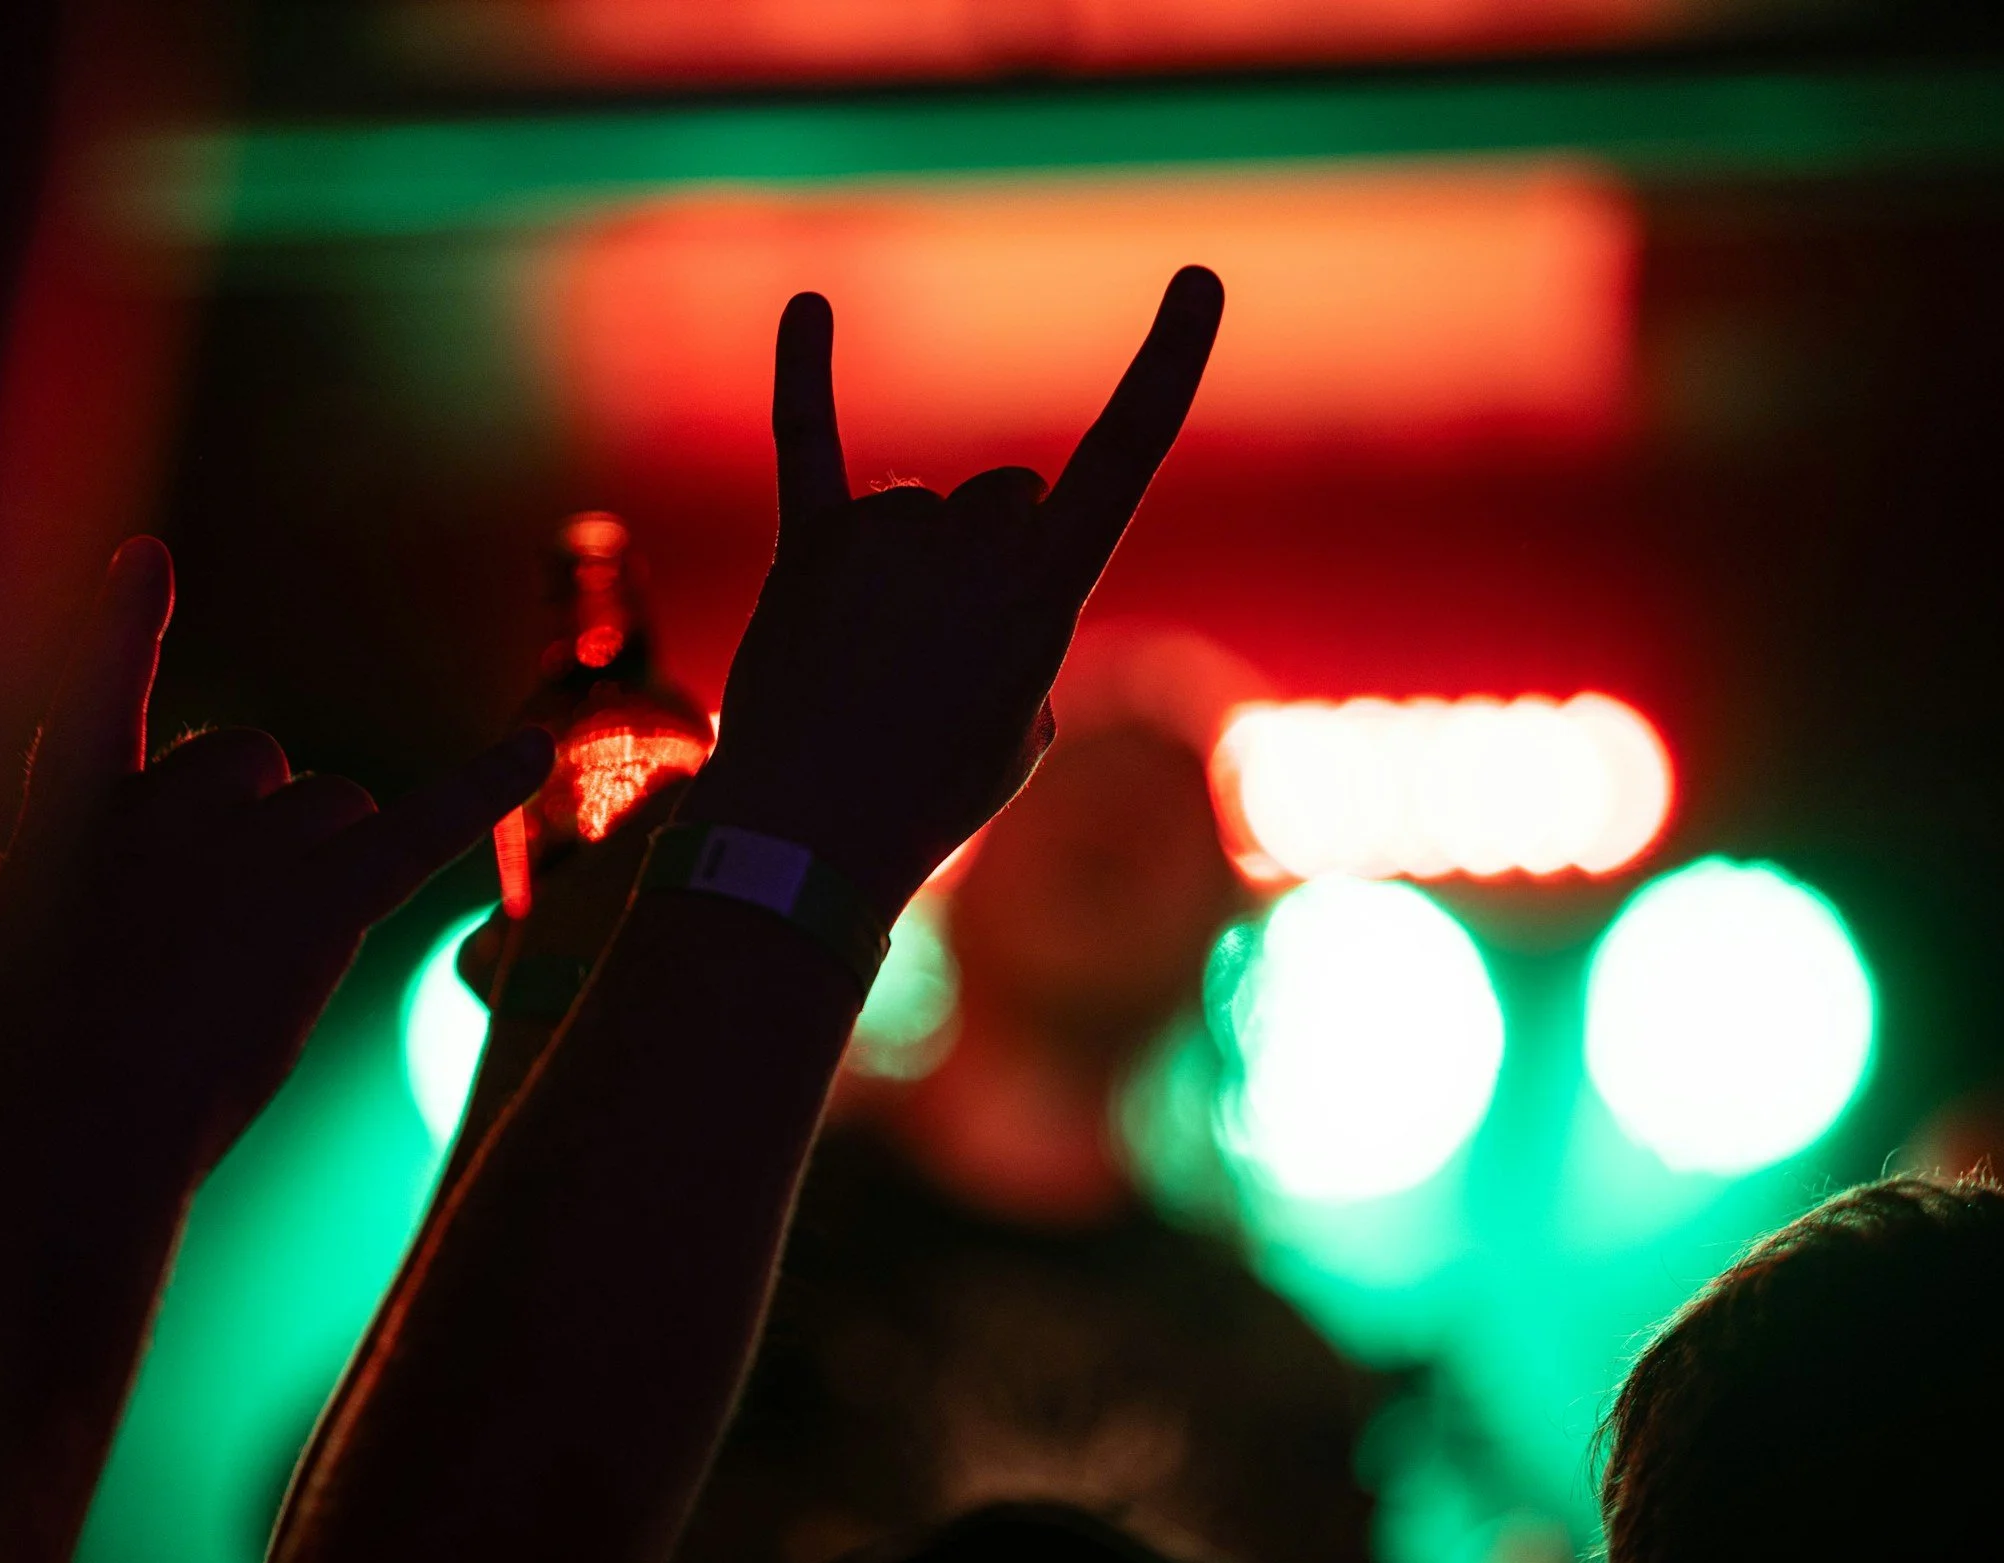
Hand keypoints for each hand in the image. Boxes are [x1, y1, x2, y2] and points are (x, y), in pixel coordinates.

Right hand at [0, 535, 551, 1178]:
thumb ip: (17, 908)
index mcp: (63, 822)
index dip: (123, 630)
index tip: (147, 558)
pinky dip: (482, 788)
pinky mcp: (316, 905)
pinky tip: (534, 751)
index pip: (93, 699)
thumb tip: (47, 901)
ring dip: (326, 861)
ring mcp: (242, 851)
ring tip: (262, 966)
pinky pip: (416, 827)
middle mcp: (161, 807)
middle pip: (253, 758)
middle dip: (264, 824)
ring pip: (334, 804)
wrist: (57, 1142)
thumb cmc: (10, 1086)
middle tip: (218, 937)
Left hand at [683, 266, 1223, 921]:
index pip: (1127, 456)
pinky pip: (808, 442)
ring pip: (917, 511)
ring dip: (904, 568)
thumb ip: (1016, 631)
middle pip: (1006, 499)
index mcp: (1047, 591)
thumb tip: (963, 586)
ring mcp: (886, 540)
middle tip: (938, 657)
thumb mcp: (1019, 726)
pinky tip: (811, 307)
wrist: (808, 839)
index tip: (1198, 282)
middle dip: (986, 558)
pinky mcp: (807, 547)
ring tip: (869, 662)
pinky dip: (805, 375)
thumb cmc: (929, 793)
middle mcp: (971, 543)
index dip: (1166, 366)